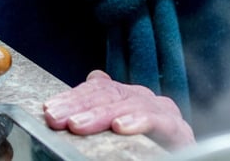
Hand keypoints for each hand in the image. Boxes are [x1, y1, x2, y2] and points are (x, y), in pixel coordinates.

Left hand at [42, 70, 194, 149]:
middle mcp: (145, 99)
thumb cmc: (146, 147)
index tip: (50, 109)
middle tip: (56, 117)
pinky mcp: (179, 130)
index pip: (99, 89)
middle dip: (79, 105)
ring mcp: (164, 112)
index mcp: (128, 97)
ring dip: (101, 114)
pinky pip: (160, 121)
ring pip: (130, 104)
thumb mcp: (117, 126)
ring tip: (78, 124)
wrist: (179, 157)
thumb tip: (93, 76)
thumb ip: (104, 106)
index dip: (73, 97)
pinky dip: (139, 121)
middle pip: (110, 94)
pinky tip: (121, 126)